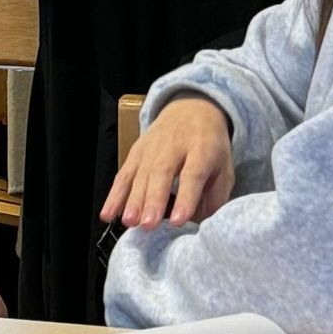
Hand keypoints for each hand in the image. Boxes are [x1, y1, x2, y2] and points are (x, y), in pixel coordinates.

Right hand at [100, 95, 235, 229]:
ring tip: (129, 222)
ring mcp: (150, 148)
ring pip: (139, 175)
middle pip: (161, 174)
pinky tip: (108, 214)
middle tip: (148, 224)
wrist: (190, 109)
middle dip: (153, 200)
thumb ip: (216, 195)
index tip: (178, 220)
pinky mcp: (135, 152)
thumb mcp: (224, 166)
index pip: (192, 174)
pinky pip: (123, 175)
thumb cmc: (210, 146)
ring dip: (132, 200)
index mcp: (201, 149)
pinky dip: (114, 195)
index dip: (185, 198)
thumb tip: (200, 224)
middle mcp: (173, 146)